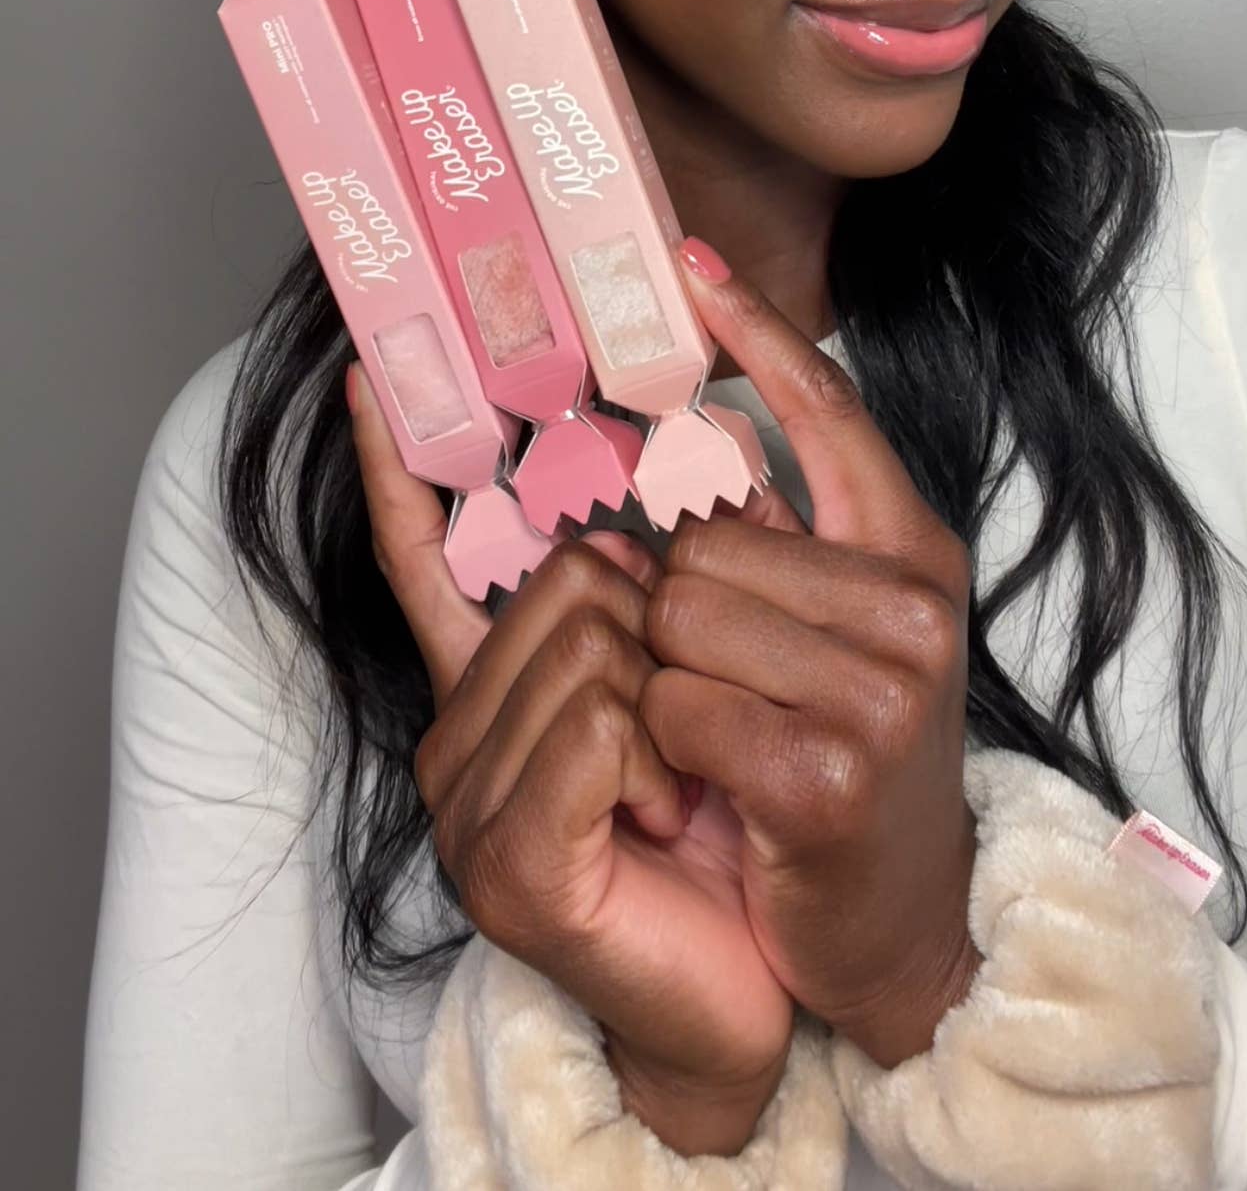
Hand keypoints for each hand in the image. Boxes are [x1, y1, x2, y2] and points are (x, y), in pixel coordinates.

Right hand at [347, 364, 793, 1155]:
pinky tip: (667, 815)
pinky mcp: (508, 863)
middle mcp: (458, 743)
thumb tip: (659, 494)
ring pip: (590, 644)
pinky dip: (658, 759)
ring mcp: (469, 807)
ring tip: (679, 785)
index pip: (428, 568)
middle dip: (658, 629)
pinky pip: (600, 725)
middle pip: (566, 581)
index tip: (373, 384)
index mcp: (492, 698)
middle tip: (684, 723)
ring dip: (670, 704)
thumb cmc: (715, 843)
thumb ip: (646, 612)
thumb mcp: (678, 701)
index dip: (400, 474)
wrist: (736, 999)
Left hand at [640, 241, 980, 1067]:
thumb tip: (699, 442)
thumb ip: (791, 542)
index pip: (827, 413)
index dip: (756, 332)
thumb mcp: (844, 635)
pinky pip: (676, 704)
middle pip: (702, 538)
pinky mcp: (827, 770)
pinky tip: (714, 784)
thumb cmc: (847, 761)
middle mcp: (913, 606)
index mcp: (914, 551)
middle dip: (677, 607)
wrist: (899, 930)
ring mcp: (880, 688)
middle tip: (720, 681)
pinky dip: (670, 746)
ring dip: (670, 678)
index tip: (690, 259)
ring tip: (721, 732)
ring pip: (678, 614)